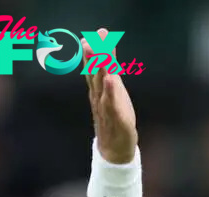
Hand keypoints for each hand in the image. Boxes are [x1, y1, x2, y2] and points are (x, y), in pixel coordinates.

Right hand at [82, 28, 137, 163]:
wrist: (115, 150)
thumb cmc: (114, 121)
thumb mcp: (113, 96)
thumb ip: (109, 78)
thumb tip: (107, 60)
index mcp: (99, 91)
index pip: (95, 68)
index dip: (96, 52)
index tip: (96, 34)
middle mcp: (99, 97)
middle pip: (95, 73)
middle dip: (94, 55)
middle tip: (92, 37)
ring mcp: (106, 107)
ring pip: (101, 85)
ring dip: (99, 68)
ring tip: (99, 52)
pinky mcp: (116, 118)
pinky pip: (111, 103)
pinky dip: (110, 91)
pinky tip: (111, 78)